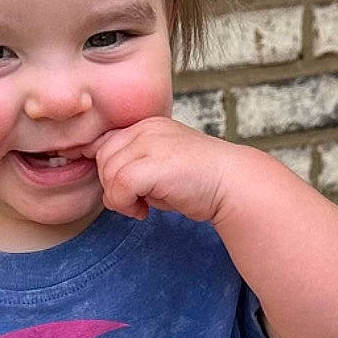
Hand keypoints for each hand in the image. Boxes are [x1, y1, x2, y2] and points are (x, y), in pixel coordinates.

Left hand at [91, 117, 239, 224]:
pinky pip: (119, 187)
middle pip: (103, 158)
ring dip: (119, 199)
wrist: (234, 185)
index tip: (128, 191)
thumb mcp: (163, 164)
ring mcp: (150, 143)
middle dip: (113, 186)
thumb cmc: (201, 182)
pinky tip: (145, 212)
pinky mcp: (153, 165)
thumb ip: (137, 166)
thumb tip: (110, 186)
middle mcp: (147, 129)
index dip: (110, 172)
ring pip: (109, 174)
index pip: (107, 144)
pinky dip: (125, 205)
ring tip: (142, 207)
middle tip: (135, 201)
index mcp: (148, 125)